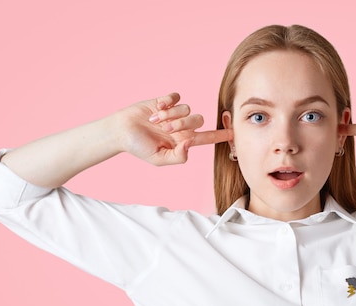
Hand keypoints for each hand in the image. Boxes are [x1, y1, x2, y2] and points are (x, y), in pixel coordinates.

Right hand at [117, 93, 231, 164]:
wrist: (121, 131)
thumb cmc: (139, 147)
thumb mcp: (159, 159)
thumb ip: (178, 156)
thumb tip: (190, 143)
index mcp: (183, 141)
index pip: (207, 138)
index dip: (221, 135)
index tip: (234, 133)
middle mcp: (181, 126)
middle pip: (198, 120)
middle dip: (182, 124)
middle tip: (166, 129)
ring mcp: (174, 113)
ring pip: (186, 108)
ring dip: (171, 115)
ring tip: (155, 120)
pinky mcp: (165, 101)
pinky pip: (176, 97)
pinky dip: (167, 102)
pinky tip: (156, 108)